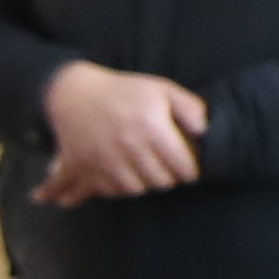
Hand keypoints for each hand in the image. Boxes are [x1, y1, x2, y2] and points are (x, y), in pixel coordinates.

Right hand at [36, 63, 201, 206]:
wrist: (73, 94)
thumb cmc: (123, 90)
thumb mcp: (162, 88)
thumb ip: (191, 108)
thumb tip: (205, 132)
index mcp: (151, 128)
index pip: (183, 167)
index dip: (191, 169)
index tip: (188, 165)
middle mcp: (128, 147)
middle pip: (161, 182)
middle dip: (168, 176)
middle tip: (166, 166)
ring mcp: (105, 160)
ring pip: (137, 190)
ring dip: (145, 182)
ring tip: (145, 168)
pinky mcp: (85, 168)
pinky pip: (110, 190)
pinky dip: (121, 186)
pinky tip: (124, 172)